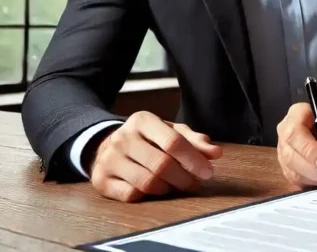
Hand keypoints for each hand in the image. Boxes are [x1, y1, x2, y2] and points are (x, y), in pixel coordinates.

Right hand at [89, 111, 222, 201]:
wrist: (106, 146)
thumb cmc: (146, 139)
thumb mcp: (170, 132)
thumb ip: (194, 141)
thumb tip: (215, 153)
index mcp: (142, 120)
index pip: (173, 142)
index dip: (194, 160)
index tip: (208, 172)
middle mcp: (123, 137)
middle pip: (162, 165)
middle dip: (184, 178)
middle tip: (194, 184)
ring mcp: (109, 159)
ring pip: (147, 182)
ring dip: (168, 188)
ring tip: (175, 185)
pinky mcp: (101, 180)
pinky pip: (132, 195)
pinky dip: (148, 196)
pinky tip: (155, 189)